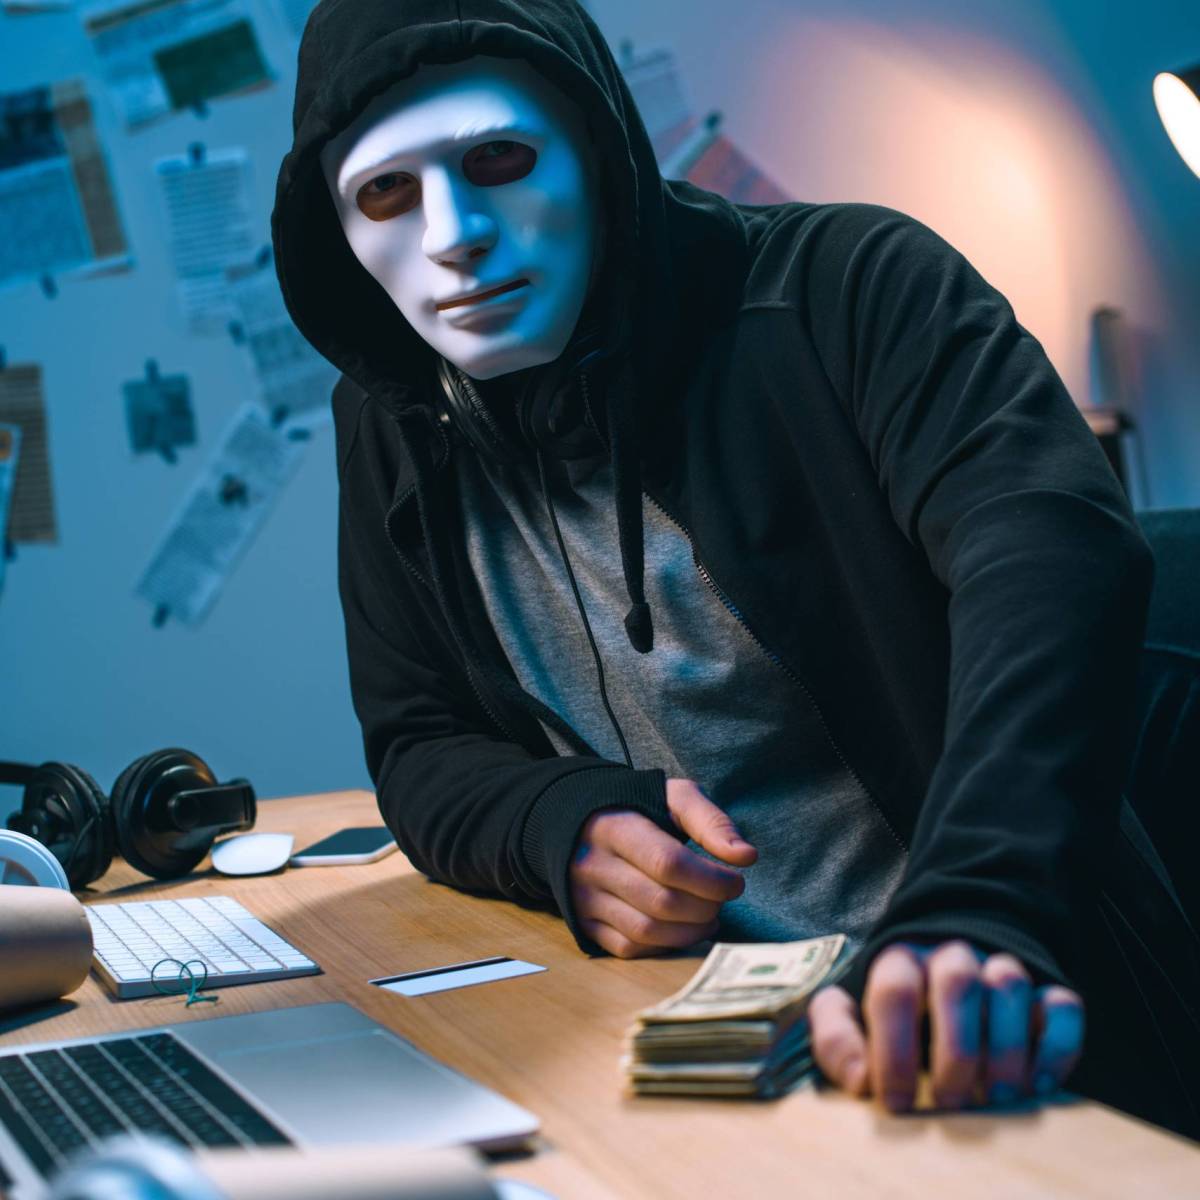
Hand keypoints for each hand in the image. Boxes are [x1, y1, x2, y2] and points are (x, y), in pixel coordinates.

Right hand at [570, 778, 757, 958]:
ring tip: (709, 917)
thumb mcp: (673, 797)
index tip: (736, 882)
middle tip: (722, 899)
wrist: (581, 822)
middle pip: (661, 901)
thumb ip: (711, 821)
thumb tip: (746, 856)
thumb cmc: (638, 808)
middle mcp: (593, 865)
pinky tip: (681, 930)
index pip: (668, 863)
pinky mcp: (583, 921)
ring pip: (645, 930)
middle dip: (705, 906)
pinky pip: (627, 947)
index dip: (711, 880)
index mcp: (616, 827)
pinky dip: (663, 946)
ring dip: (689, 932)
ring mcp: (584, 897)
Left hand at [809, 939, 1084, 1111]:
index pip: (894, 990)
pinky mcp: (1045, 987)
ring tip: (997, 1097)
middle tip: (950, 1102)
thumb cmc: (895, 1007)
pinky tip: (1039, 1084)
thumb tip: (857, 1081)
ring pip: (1009, 986)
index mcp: (900, 959)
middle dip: (954, 1049)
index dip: (893, 1048)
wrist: (944, 962)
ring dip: (1006, 1047)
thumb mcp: (852, 1013)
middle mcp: (951, 956)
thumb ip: (836, 1038)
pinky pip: (1061, 1006)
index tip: (895, 1101)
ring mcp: (1000, 966)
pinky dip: (1056, 1046)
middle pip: (956, 983)